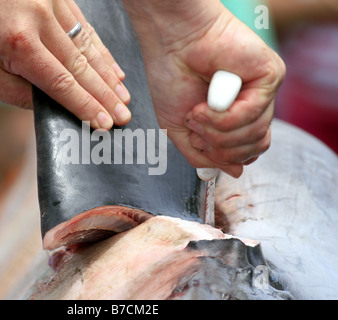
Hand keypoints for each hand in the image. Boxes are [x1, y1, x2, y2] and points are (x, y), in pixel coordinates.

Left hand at [0, 0, 130, 129]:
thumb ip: (19, 95)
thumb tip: (54, 106)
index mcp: (19, 44)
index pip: (63, 84)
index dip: (86, 106)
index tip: (105, 123)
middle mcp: (39, 19)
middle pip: (82, 65)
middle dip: (105, 94)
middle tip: (124, 114)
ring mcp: (49, 2)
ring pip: (88, 44)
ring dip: (108, 72)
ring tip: (123, 94)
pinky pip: (82, 25)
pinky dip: (99, 48)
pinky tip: (111, 65)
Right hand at [123, 0, 285, 176]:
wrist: (170, 44)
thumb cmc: (171, 79)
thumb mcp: (181, 130)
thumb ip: (203, 155)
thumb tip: (236, 172)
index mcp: (236, 117)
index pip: (248, 152)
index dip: (224, 156)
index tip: (199, 142)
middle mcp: (254, 105)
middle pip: (254, 148)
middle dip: (220, 148)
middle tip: (196, 128)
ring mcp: (263, 91)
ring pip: (254, 135)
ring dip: (217, 132)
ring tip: (197, 113)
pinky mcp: (269, 76)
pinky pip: (253, 114)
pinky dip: (223, 117)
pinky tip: (205, 105)